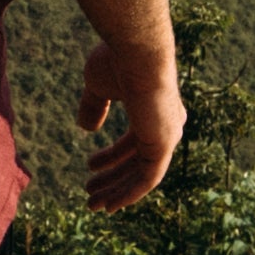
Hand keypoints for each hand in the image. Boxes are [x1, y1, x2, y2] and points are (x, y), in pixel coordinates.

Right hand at [71, 35, 183, 208]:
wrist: (135, 49)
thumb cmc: (117, 59)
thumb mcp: (98, 85)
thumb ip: (93, 106)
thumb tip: (86, 129)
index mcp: (154, 109)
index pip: (134, 142)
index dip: (111, 158)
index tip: (91, 166)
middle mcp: (166, 125)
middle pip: (137, 161)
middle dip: (112, 179)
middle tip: (90, 193)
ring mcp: (167, 135)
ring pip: (141, 175)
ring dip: (116, 191)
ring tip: (92, 204)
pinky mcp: (164, 144)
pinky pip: (148, 179)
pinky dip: (129, 194)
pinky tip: (111, 205)